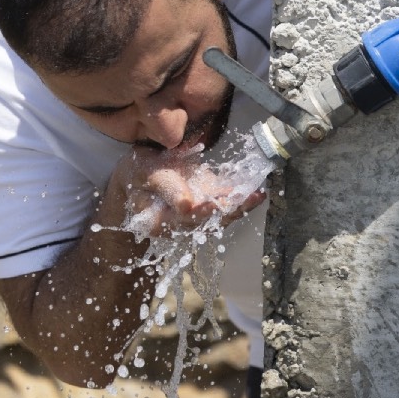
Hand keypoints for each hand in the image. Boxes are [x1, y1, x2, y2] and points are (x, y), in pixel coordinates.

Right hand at [108, 146, 265, 237]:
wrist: (144, 176)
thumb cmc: (140, 171)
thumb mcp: (145, 173)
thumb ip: (166, 187)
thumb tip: (186, 205)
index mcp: (156, 219)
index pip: (178, 217)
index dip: (195, 211)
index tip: (205, 204)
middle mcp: (177, 225)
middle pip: (202, 222)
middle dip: (225, 210)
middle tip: (244, 199)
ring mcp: (194, 219)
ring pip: (217, 218)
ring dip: (239, 207)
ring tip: (256, 195)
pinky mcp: (207, 210)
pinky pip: (225, 210)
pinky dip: (242, 202)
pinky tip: (258, 194)